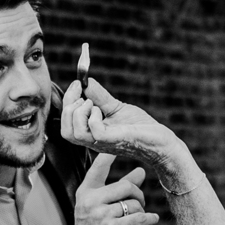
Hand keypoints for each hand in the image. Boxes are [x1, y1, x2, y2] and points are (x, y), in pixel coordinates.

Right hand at [61, 79, 176, 171]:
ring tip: (92, 103)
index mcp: (91, 134)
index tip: (76, 84)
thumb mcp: (116, 108)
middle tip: (81, 93)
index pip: (67, 123)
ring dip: (78, 113)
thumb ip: (99, 97)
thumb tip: (86, 81)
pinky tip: (101, 111)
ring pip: (74, 133)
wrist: (159, 142)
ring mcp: (102, 142)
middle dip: (68, 107)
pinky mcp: (114, 139)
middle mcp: (93, 140)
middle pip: (65, 131)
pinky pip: (94, 131)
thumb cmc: (140, 128)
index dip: (67, 101)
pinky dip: (93, 117)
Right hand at [68, 152, 157, 224]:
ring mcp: (102, 216)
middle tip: (140, 203)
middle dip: (138, 194)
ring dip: (141, 211)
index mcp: (85, 193)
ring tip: (137, 219)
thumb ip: (118, 189)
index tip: (119, 144)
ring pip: (134, 203)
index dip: (109, 156)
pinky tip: (151, 220)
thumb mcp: (98, 208)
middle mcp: (91, 202)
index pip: (98, 168)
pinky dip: (149, 219)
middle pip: (126, 186)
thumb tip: (140, 171)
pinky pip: (140, 218)